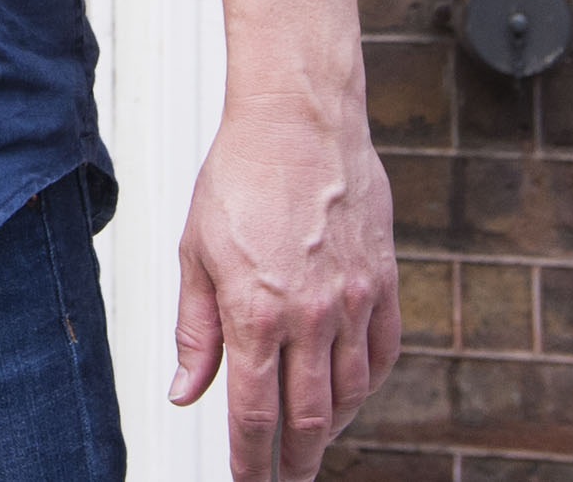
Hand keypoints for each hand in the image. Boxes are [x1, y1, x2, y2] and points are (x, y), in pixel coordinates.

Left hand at [171, 99, 399, 477]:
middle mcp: (311, 316)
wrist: (299, 124)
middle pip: (308, 419)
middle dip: (294, 463)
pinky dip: (366, 386)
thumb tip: (186, 394)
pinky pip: (383, 356)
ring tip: (309, 444)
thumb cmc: (238, 177)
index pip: (256, 414)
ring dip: (329, 428)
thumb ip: (195, 331)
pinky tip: (348, 396)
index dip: (251, 461)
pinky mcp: (385, 285)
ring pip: (350, 394)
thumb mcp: (195, 252)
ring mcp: (355, 303)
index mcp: (255, 311)